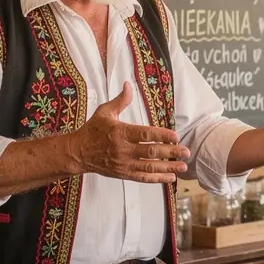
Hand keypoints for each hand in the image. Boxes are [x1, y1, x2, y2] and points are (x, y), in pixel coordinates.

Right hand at [69, 82, 189, 183]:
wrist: (77, 153)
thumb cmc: (92, 130)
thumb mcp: (104, 112)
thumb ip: (120, 101)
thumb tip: (128, 85)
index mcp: (120, 132)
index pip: (145, 134)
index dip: (162, 135)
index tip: (176, 136)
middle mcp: (123, 149)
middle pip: (151, 152)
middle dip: (171, 152)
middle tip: (186, 152)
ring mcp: (123, 164)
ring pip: (149, 167)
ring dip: (168, 167)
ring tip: (183, 166)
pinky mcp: (123, 173)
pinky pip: (142, 178)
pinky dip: (157, 179)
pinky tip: (170, 177)